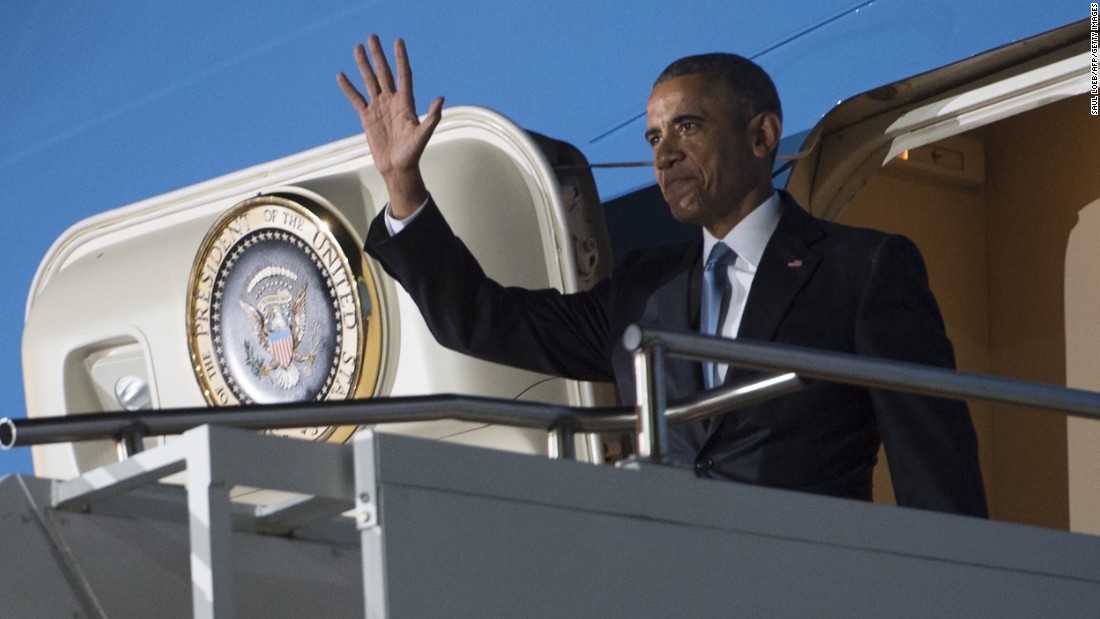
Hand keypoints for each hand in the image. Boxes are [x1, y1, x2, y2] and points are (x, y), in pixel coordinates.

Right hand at [338, 35, 443, 217]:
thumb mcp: (423, 134)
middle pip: (384, 73)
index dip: (401, 59)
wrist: (397, 169)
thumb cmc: (413, 153)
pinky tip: (342, 75)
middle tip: (372, 37)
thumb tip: (440, 99)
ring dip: (363, 65)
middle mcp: (392, 102)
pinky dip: (348, 88)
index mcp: (406, 103)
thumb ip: (432, 117)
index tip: (398, 42)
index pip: (403, 75)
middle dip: (378, 55)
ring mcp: (379, 108)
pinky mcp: (367, 118)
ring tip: (357, 47)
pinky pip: (356, 99)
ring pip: (369, 81)